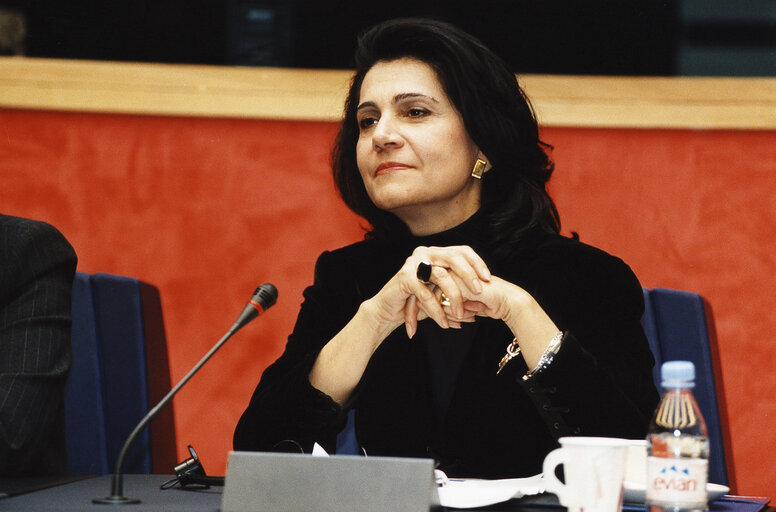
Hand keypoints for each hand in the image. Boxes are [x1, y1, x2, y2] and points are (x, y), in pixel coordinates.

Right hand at [367, 245, 490, 339]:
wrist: (387, 310)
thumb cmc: (415, 303)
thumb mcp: (439, 297)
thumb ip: (457, 299)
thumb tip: (479, 312)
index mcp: (436, 254)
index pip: (461, 251)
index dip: (476, 263)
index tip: (488, 278)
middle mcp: (425, 253)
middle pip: (453, 257)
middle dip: (469, 274)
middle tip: (479, 291)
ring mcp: (413, 263)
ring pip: (441, 276)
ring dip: (453, 297)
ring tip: (460, 315)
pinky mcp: (404, 277)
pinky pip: (425, 293)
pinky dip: (436, 309)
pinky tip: (443, 322)